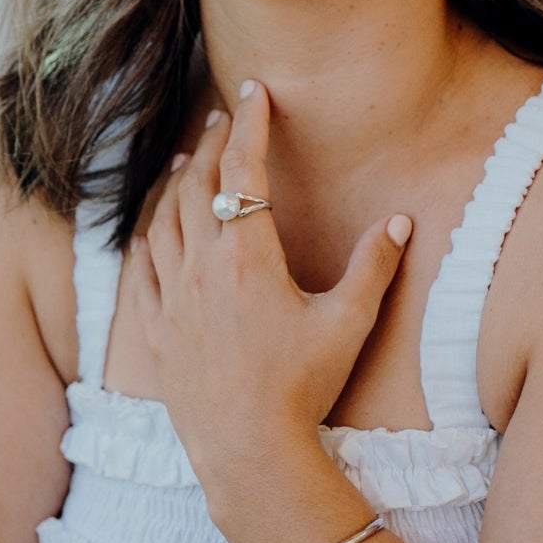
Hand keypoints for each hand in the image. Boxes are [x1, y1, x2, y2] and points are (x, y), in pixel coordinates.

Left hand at [133, 81, 411, 480]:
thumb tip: (400, 221)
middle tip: (225, 117)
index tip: (253, 91)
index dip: (250, 126)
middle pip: (198, 186)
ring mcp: (172, 300)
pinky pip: (142, 273)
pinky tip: (148, 233)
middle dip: (213, 144)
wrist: (247, 451)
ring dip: (177, 184)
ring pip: (164, 222)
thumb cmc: (302, 389)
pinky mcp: (156, 333)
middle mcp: (201, 268)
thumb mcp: (348, 324)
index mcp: (248, 257)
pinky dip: (146, 241)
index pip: (244, 171)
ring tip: (189, 160)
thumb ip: (374, 268)